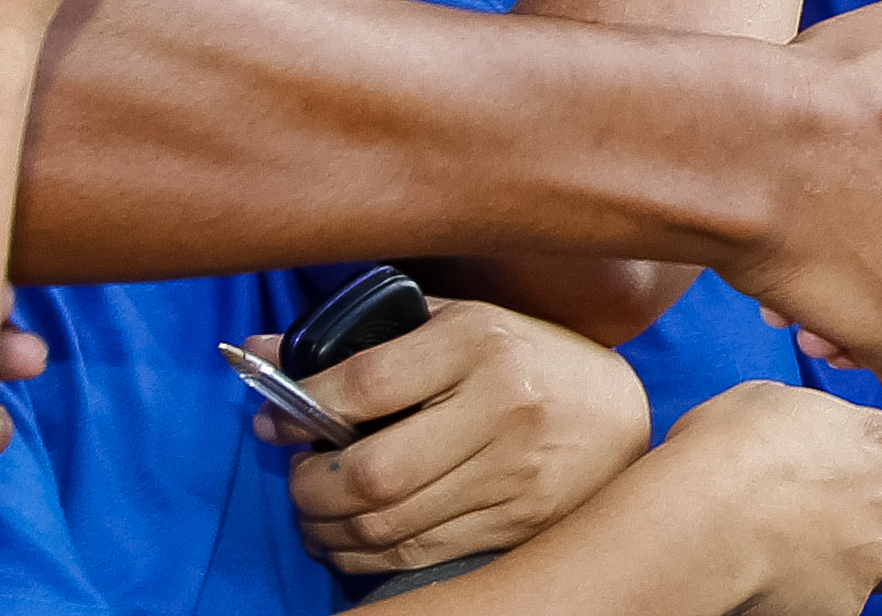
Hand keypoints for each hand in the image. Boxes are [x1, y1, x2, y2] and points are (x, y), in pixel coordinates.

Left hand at [252, 300, 648, 574]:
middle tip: (296, 477)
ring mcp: (516, 472)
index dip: (303, 408)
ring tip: (316, 512)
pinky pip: (418, 555)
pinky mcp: (520, 522)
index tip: (276, 420)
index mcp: (480, 341)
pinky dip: (366, 556)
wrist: (619, 413)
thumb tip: (263, 353)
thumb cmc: (526, 359)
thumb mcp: (461, 324)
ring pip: (387, 525)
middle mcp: (503, 406)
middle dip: (308, 486)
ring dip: (328, 528)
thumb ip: (371, 336)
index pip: (364, 383)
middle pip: (371, 472)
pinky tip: (353, 538)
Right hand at [609, 382, 881, 610]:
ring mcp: (870, 558)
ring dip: (853, 572)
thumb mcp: (767, 404)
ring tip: (795, 560)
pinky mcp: (844, 606)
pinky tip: (773, 580)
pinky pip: (838, 606)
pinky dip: (812, 599)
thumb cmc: (720, 456)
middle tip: (865, 544)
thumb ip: (807, 423)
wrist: (700, 521)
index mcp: (873, 442)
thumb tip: (798, 436)